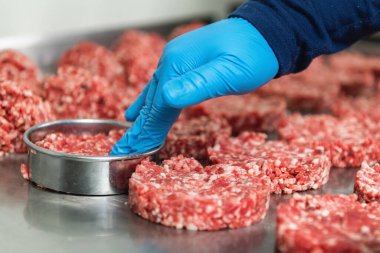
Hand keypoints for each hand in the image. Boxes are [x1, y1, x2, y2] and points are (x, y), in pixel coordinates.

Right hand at [110, 18, 278, 154]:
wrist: (265, 34)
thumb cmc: (252, 55)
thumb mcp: (228, 73)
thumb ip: (198, 85)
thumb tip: (167, 97)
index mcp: (177, 66)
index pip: (157, 107)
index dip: (145, 131)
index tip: (130, 151)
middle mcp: (171, 61)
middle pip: (151, 102)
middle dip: (138, 128)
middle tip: (122, 149)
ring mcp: (176, 60)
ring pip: (154, 95)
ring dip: (142, 117)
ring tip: (129, 133)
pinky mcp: (185, 63)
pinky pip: (162, 86)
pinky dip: (151, 101)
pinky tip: (141, 107)